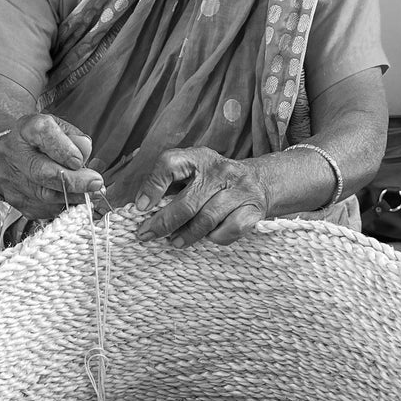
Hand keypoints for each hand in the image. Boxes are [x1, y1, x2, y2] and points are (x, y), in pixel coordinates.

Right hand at [0, 113, 104, 219]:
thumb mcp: (58, 129)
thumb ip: (75, 139)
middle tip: (96, 184)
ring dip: (75, 197)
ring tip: (93, 194)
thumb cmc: (39, 142)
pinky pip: (45, 209)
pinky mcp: (17, 202)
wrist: (5, 159)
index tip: (79, 161)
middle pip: (43, 172)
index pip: (43, 134)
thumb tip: (85, 154)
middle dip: (74, 181)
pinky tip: (75, 200)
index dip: (63, 149)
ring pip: (46, 195)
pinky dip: (64, 206)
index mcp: (26, 130)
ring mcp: (13, 181)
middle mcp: (15, 154)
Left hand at [134, 146, 268, 247]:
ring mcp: (239, 190)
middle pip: (187, 202)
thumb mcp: (193, 173)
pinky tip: (207, 238)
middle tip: (147, 235)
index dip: (152, 186)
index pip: (170, 164)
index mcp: (198, 158)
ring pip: (207, 219)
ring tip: (174, 243)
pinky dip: (215, 238)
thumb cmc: (214, 182)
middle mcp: (219, 170)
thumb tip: (142, 210)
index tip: (140, 208)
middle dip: (163, 223)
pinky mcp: (253, 209)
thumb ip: (170, 185)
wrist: (261, 181)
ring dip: (187, 235)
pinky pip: (229, 230)